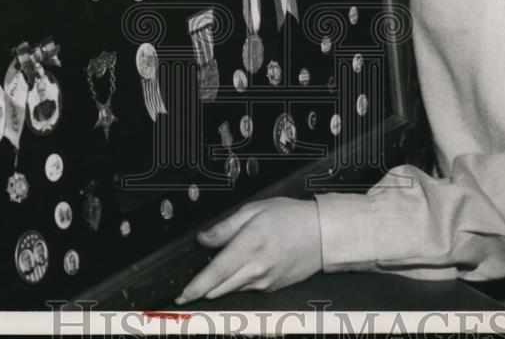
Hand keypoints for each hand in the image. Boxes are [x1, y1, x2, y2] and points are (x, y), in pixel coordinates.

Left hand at [175, 197, 321, 303]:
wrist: (323, 234)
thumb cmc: (291, 218)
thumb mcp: (255, 209)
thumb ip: (226, 226)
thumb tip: (204, 239)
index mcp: (250, 246)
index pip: (216, 272)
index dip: (196, 286)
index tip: (182, 294)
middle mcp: (257, 268)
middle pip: (219, 288)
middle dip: (202, 289)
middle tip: (189, 286)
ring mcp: (265, 281)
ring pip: (231, 290)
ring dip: (219, 285)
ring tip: (220, 269)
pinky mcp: (271, 288)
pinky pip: (247, 288)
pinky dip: (237, 281)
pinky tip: (244, 266)